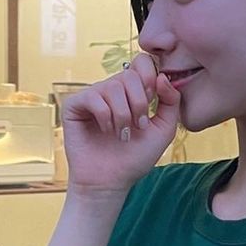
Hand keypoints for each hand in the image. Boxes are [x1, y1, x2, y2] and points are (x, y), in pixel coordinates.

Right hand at [62, 53, 180, 195]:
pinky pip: (94, 97)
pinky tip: (106, 131)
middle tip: (139, 126)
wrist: (111, 181)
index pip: (141, 63)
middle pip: (129, 75)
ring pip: (113, 86)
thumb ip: (171, 102)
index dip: (150, 77)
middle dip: (140, 102)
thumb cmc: (135, 158)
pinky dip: (105, 116)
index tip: (153, 100)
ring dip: (123, 114)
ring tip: (122, 134)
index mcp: (131, 91)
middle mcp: (110, 90)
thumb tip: (161, 76)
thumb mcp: (163, 129)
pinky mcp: (74, 106)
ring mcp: (92, 96)